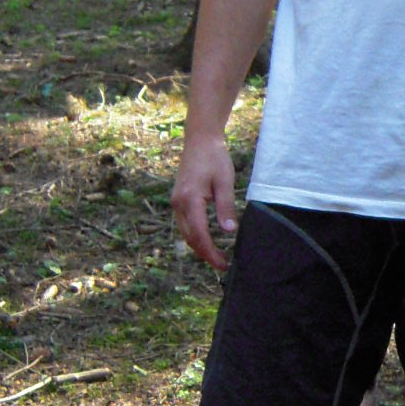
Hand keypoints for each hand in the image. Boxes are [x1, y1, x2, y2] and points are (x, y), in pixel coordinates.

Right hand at [171, 133, 237, 271]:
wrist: (199, 140)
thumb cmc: (215, 158)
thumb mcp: (225, 181)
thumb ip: (226, 207)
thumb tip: (229, 231)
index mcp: (190, 199)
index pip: (199, 234)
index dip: (211, 252)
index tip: (223, 264)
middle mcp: (178, 203)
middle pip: (190, 238)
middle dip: (205, 254)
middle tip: (223, 265)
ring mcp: (176, 202)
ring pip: (185, 233)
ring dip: (199, 247)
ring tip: (216, 257)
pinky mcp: (178, 200)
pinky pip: (185, 224)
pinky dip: (195, 236)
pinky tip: (207, 241)